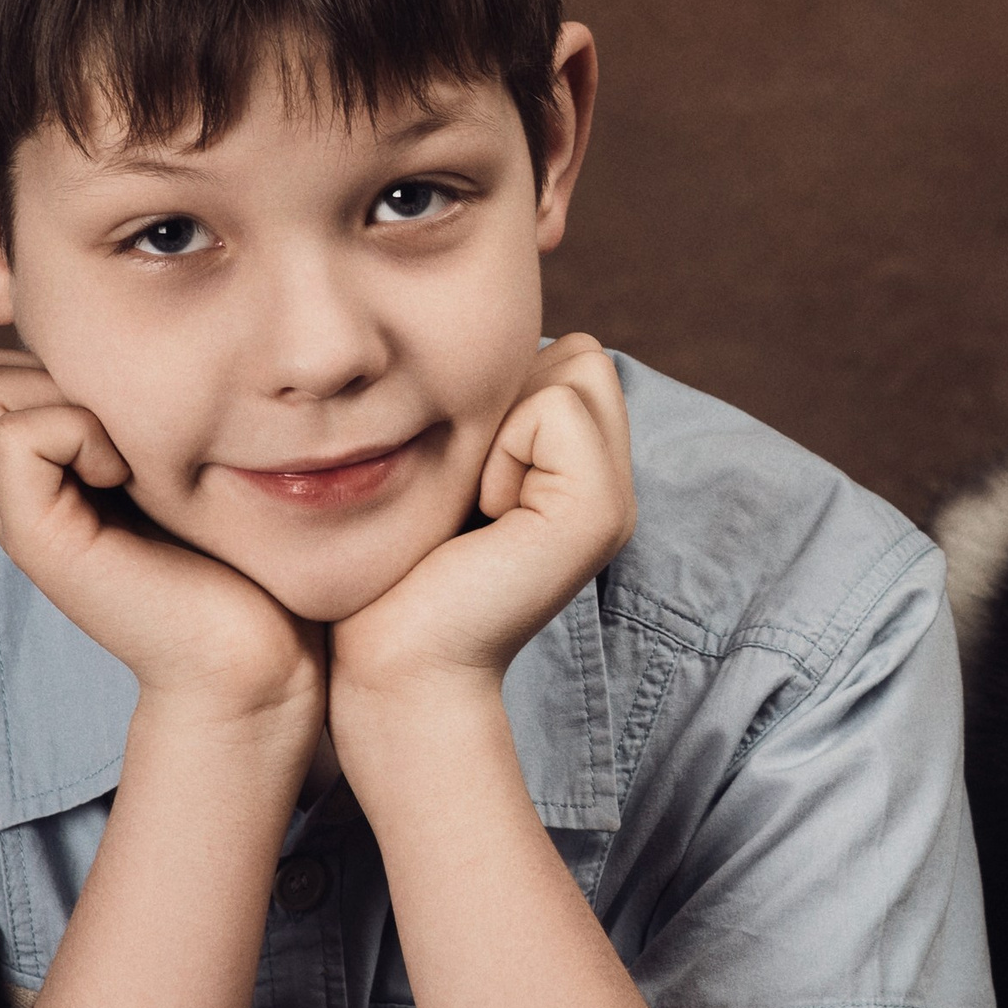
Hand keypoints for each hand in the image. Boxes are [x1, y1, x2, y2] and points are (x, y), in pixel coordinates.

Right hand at [0, 349, 324, 728]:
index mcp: (50, 472)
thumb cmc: (248, 564)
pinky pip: (20, 432)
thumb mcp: (191, 467)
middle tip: (127, 425)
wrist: (260, 661)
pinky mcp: (38, 540)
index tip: (136, 408)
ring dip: (63, 394)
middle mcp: (21, 492)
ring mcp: (21, 515)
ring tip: (129, 452)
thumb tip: (139, 344)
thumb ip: (146, 417)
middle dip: (49, 369)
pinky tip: (131, 475)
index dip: (56, 361)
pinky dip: (78, 430)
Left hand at [329, 336, 634, 733]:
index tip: (464, 477)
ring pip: (574, 367)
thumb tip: (489, 342)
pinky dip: (504, 450)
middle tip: (473, 488)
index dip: (502, 393)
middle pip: (579, 353)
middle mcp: (612, 484)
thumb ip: (486, 409)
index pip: (570, 354)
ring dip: (505, 422)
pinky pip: (554, 408)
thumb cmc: (393, 570)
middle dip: (510, 399)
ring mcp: (614, 500)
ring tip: (478, 501)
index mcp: (579, 473)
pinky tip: (485, 515)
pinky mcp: (598, 513)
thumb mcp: (444, 466)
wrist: (393, 665)